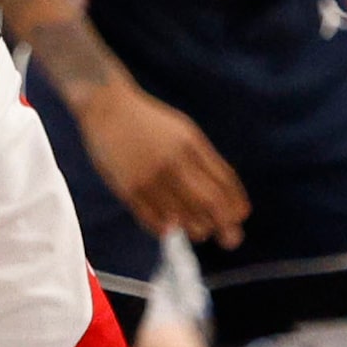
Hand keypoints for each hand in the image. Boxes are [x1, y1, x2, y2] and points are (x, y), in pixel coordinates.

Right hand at [74, 81, 249, 249]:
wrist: (107, 107)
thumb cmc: (148, 122)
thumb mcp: (183, 131)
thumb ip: (201, 159)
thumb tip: (219, 194)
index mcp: (191, 144)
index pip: (223, 180)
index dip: (234, 202)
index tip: (240, 217)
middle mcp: (173, 162)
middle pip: (207, 201)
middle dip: (224, 224)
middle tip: (231, 239)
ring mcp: (149, 177)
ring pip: (181, 215)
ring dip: (195, 228)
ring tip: (200, 232)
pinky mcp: (127, 188)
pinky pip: (151, 218)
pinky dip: (164, 228)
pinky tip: (171, 228)